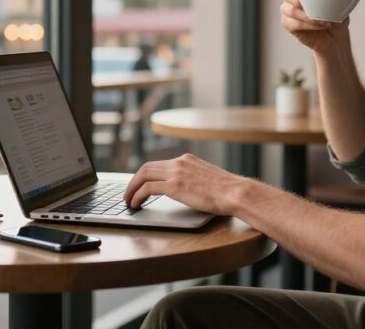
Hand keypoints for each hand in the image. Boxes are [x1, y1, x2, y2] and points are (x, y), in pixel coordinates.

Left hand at [124, 154, 246, 215]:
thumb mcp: (207, 179)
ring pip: (143, 175)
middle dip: (134, 181)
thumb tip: (185, 191)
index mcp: (187, 160)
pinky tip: (135, 204)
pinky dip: (137, 195)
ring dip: (132, 188)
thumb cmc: (227, 192)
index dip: (145, 175)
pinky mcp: (174, 185)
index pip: (159, 164)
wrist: (236, 193)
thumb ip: (194, 180)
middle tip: (128, 193)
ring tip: (128, 200)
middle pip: (146, 167)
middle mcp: (179, 162)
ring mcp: (176, 173)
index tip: (140, 184)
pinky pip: (147, 188)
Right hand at [281, 0, 350, 53]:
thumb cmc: (338, 12)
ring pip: (288, 9)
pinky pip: (291, 23)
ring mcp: (289, 11)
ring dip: (304, 15)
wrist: (336, 35)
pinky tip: (318, 25)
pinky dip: (305, 25)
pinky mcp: (289, 24)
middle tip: (304, 4)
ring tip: (323, 20)